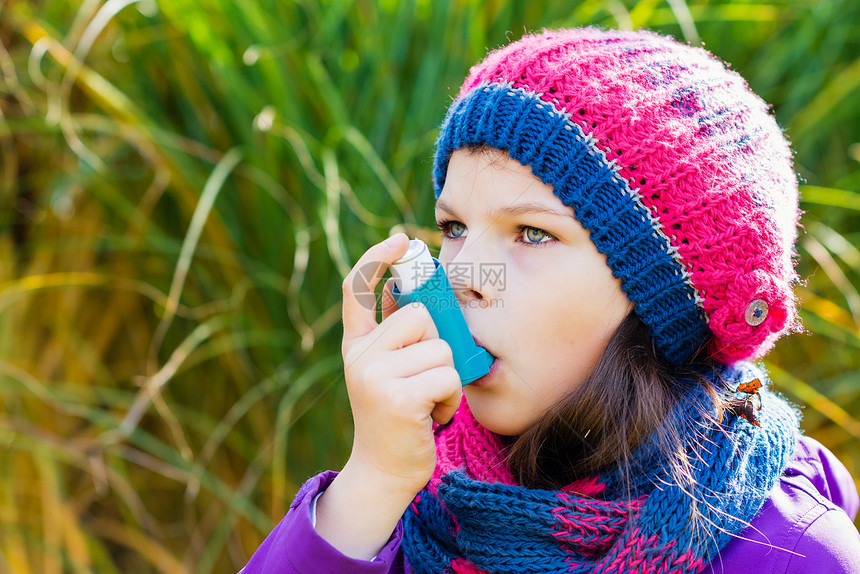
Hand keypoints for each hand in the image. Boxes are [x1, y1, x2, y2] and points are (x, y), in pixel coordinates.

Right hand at [340, 232, 461, 495]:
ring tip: (429, 401)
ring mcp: (374, 375)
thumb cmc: (399, 418)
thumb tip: (426, 294)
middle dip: (436, 345)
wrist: (383, 472)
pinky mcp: (396, 397)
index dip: (378, 258)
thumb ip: (400, 336)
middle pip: (420, 315)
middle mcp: (359, 355)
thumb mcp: (390, 372)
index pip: (359, 288)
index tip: (402, 239)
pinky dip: (451, 398)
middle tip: (426, 377)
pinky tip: (432, 416)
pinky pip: (447, 375)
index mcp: (358, 344)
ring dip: (447, 378)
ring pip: (440, 347)